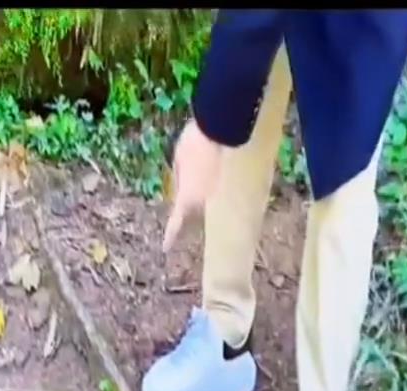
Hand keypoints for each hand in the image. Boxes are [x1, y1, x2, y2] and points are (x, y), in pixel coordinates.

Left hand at [162, 119, 222, 252]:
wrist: (223, 126)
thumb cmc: (195, 141)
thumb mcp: (178, 158)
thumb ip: (180, 176)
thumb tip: (184, 186)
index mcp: (188, 198)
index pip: (177, 223)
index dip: (171, 237)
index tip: (166, 248)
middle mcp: (207, 203)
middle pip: (198, 217)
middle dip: (193, 215)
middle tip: (190, 208)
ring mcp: (224, 196)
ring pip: (215, 206)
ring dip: (211, 199)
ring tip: (209, 186)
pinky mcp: (240, 186)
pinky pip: (228, 193)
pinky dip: (224, 188)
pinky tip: (225, 178)